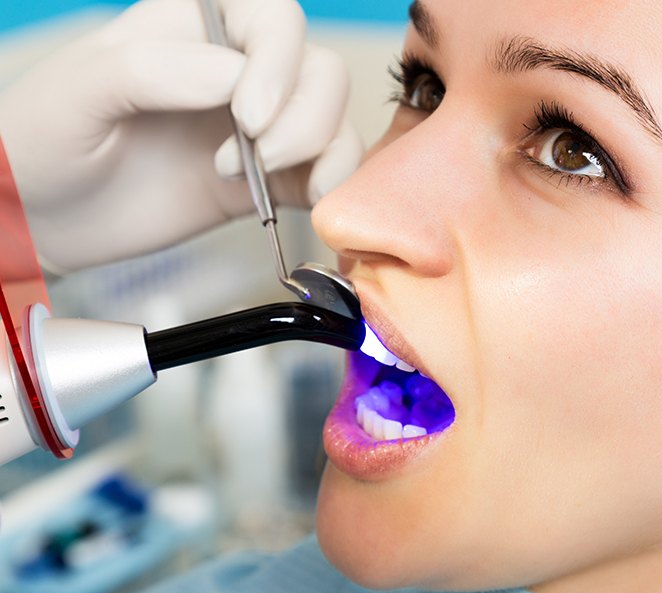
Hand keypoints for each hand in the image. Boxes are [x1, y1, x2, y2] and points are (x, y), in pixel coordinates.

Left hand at [0, 0, 362, 271]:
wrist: (47, 220)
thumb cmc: (46, 144)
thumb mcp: (79, 92)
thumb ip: (152, 70)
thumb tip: (234, 78)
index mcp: (193, 30)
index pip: (272, 18)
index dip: (278, 64)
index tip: (248, 118)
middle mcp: (236, 75)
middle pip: (319, 70)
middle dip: (303, 117)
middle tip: (256, 157)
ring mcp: (255, 133)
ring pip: (332, 120)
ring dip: (321, 151)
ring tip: (263, 181)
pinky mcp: (266, 183)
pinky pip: (323, 174)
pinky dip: (333, 186)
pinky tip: (310, 202)